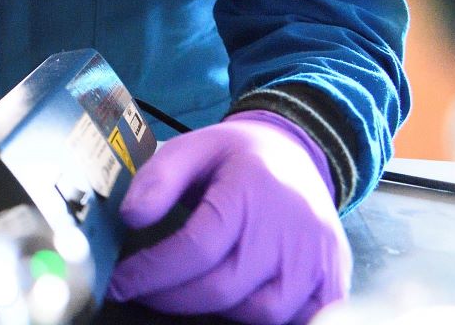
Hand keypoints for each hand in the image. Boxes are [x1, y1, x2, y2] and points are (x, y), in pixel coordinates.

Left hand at [107, 110, 350, 324]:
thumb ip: (157, 180)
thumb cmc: (236, 155)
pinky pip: (302, 320)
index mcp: (253, 189)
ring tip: (186, 292)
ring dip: (216, 311)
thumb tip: (130, 218)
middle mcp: (292, 227)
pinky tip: (234, 304)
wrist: (297, 153)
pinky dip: (265, 321)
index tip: (120, 283)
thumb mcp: (190, 148)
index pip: (197, 247)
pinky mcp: (334, 278)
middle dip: (173, 298)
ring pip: (263, 313)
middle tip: (141, 292)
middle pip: (225, 287)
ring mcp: (319, 257)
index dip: (153, 273)